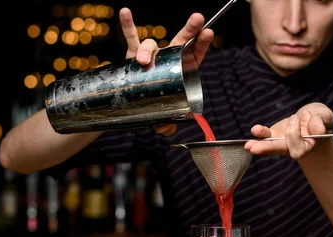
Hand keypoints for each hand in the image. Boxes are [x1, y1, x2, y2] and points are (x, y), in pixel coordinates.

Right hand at [119, 8, 213, 135]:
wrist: (134, 105)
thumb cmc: (155, 107)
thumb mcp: (163, 119)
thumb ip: (166, 125)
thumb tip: (165, 129)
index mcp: (181, 70)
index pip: (194, 55)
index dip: (201, 45)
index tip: (207, 33)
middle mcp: (167, 58)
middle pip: (180, 41)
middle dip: (189, 29)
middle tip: (198, 19)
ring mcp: (150, 56)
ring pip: (151, 45)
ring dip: (147, 50)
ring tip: (143, 61)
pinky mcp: (132, 56)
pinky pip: (130, 39)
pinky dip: (128, 26)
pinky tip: (125, 12)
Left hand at [245, 103, 332, 158]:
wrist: (313, 119)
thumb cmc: (320, 119)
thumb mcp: (325, 116)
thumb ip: (322, 121)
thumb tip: (317, 129)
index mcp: (309, 145)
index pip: (299, 147)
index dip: (294, 133)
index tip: (295, 118)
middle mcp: (293, 147)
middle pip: (281, 150)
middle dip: (267, 148)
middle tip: (255, 148)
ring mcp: (282, 141)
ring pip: (270, 146)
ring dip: (259, 145)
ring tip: (248, 145)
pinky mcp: (274, 135)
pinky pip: (266, 136)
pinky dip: (260, 134)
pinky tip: (254, 131)